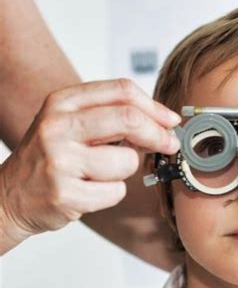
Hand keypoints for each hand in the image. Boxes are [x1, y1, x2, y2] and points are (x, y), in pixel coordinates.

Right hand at [0, 79, 180, 253]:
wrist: (11, 196)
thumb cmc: (52, 158)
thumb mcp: (73, 125)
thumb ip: (113, 119)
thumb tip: (164, 125)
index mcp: (62, 102)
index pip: (121, 91)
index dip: (155, 107)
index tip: (171, 121)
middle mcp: (57, 126)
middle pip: (128, 119)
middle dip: (158, 134)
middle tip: (170, 145)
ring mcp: (59, 160)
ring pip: (127, 161)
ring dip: (125, 171)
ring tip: (101, 174)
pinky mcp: (65, 194)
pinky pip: (116, 192)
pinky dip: (113, 193)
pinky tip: (91, 191)